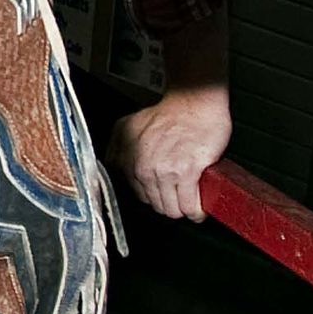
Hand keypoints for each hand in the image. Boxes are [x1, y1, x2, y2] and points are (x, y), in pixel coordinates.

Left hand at [108, 73, 234, 222]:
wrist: (195, 102)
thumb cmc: (169, 113)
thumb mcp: (129, 126)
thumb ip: (116, 150)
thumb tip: (113, 169)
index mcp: (127, 158)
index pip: (137, 196)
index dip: (153, 196)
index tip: (162, 192)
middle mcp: (142, 166)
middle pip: (155, 205)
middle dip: (168, 203)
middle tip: (179, 193)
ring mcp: (164, 171)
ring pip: (172, 210)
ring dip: (182, 209)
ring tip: (190, 200)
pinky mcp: (187, 172)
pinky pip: (190, 206)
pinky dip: (196, 211)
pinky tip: (199, 207)